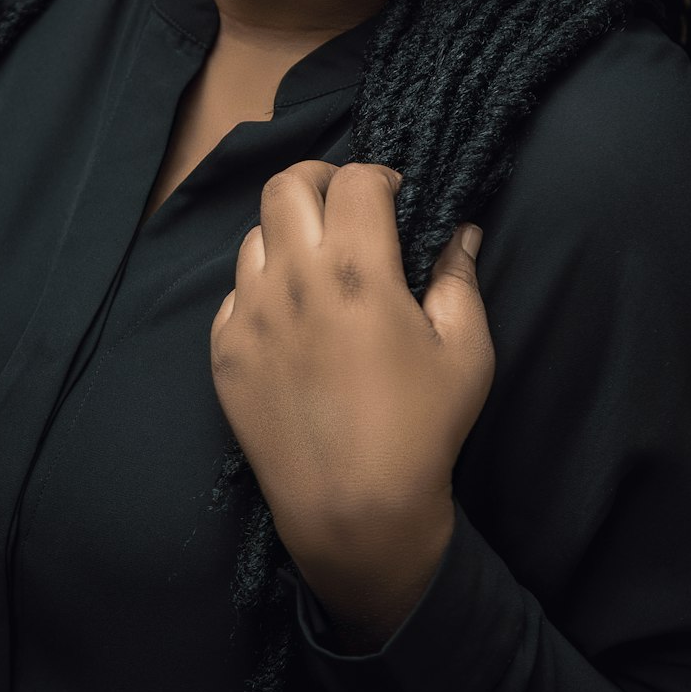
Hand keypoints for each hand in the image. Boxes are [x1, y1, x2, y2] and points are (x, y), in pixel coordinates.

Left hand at [210, 161, 494, 564]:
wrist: (354, 513)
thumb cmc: (423, 429)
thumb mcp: (466, 350)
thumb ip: (459, 277)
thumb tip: (460, 230)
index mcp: (356, 270)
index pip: (353, 179)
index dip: (379, 178)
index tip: (395, 199)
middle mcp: (293, 280)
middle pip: (286, 185)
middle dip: (320, 182)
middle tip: (346, 210)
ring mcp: (249, 315)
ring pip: (254, 235)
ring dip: (288, 235)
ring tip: (319, 268)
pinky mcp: (224, 351)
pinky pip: (235, 292)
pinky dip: (263, 288)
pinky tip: (293, 320)